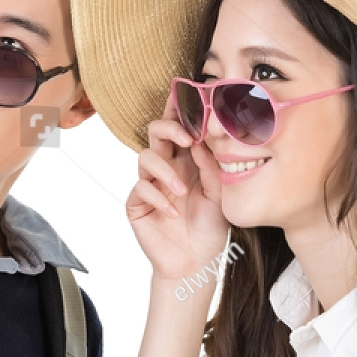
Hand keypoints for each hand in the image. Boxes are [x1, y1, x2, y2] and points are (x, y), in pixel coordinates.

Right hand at [126, 97, 230, 284]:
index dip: (179, 109)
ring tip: (183, 190)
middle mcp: (167, 167)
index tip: (186, 93)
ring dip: (166, 170)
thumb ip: (211, 166)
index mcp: (187, 160)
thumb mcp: (219, 193)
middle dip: (170, 128)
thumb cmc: (210, 228)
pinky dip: (158, 198)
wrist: (196, 262)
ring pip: (146, 157)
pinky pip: (141, 188)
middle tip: (188, 139)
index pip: (180, 128)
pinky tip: (173, 213)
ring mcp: (150, 184)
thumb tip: (203, 140)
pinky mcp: (137, 204)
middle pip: (156, 132)